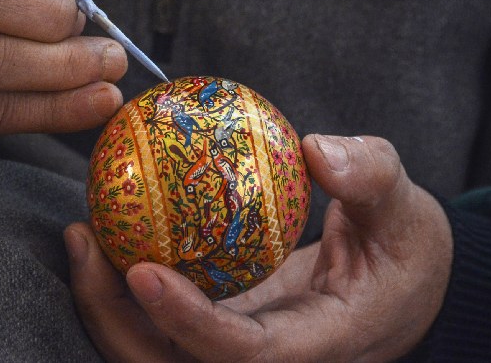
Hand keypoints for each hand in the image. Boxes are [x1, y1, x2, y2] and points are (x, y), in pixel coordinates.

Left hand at [66, 135, 452, 361]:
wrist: (404, 290)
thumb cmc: (407, 253)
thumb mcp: (407, 211)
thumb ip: (371, 178)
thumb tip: (316, 148)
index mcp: (318, 346)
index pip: (244, 358)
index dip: (188, 324)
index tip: (141, 269)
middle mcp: (270, 361)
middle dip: (115, 321)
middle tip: (85, 243)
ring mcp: (241, 349)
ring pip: (154, 353)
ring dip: (106, 305)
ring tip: (82, 235)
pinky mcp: (224, 331)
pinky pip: (161, 322)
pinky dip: (124, 288)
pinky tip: (109, 231)